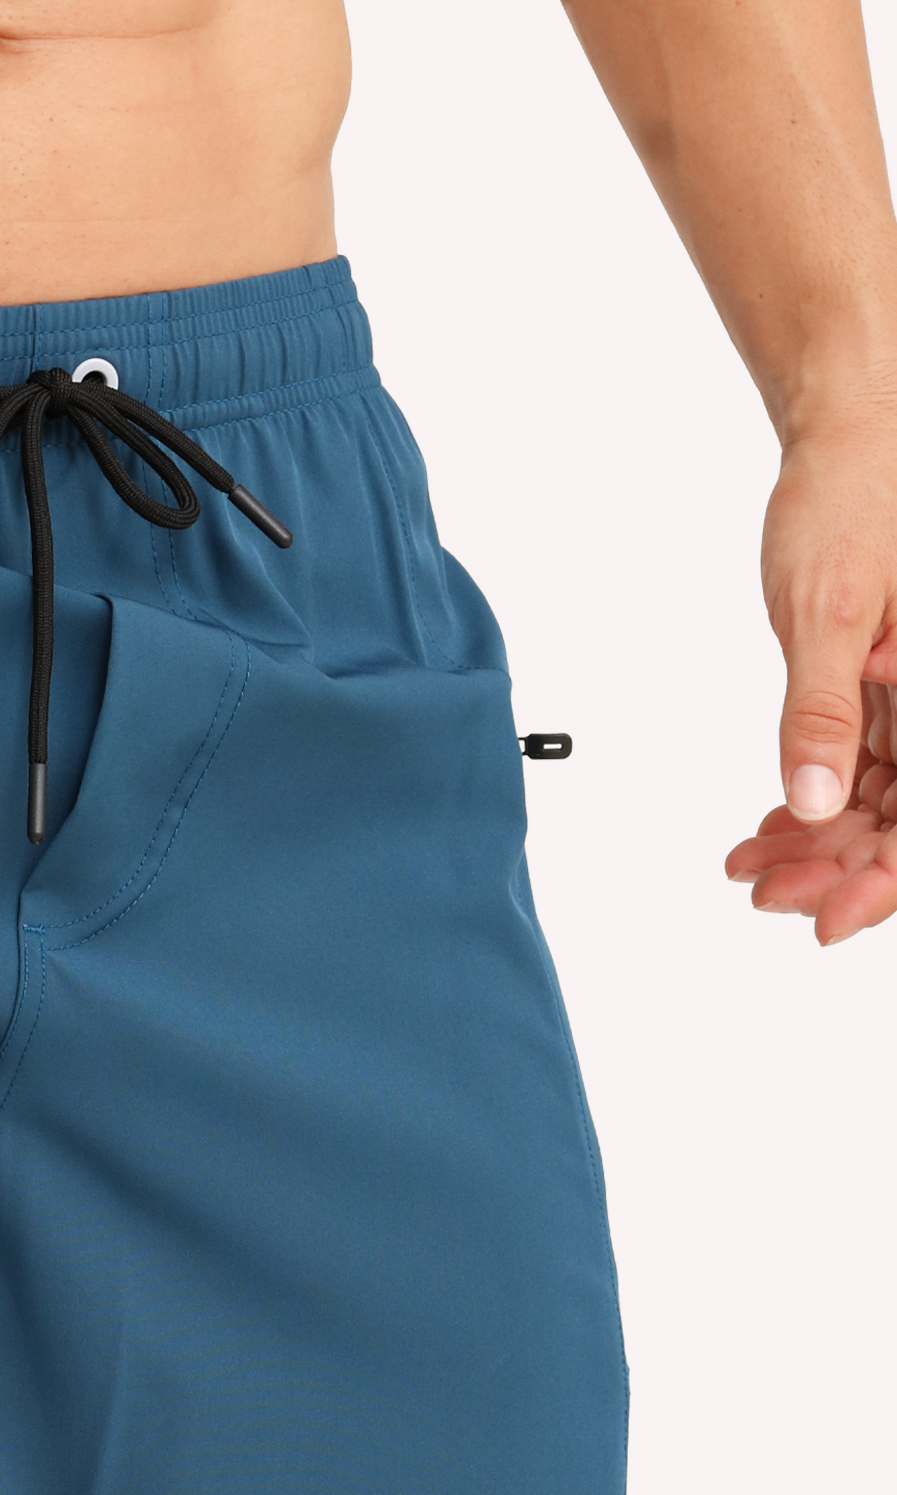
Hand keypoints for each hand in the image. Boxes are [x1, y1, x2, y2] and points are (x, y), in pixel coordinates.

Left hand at [725, 428, 896, 943]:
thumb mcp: (825, 614)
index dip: (884, 882)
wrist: (850, 435)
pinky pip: (862, 762)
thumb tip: (818, 802)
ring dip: (818, 840)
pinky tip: (766, 827)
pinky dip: (814, 797)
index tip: (824, 920)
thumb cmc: (852, 498)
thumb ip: (820, 713)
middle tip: (762, 892)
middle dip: (837, 866)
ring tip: (750, 865)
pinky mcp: (886, 683)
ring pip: (881, 798)